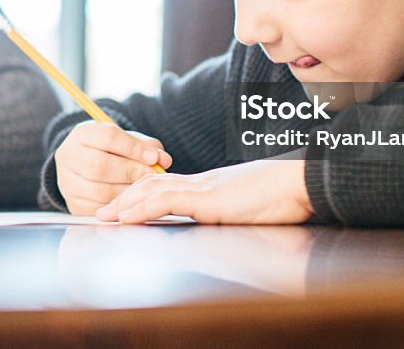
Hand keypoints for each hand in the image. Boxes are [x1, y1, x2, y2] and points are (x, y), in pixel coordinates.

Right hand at [54, 121, 172, 214]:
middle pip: (100, 166)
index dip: (134, 148)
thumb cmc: (111, 151)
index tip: (154, 158)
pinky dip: (118, 207)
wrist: (85, 165)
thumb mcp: (126, 140)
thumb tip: (163, 160)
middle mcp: (68, 156)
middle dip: (131, 172)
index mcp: (82, 134)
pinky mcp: (73, 203)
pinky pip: (98, 209)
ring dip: (127, 192)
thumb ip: (146, 147)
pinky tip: (131, 202)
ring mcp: (67, 182)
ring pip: (99, 190)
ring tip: (144, 190)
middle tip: (151, 176)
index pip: (107, 137)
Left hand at [95, 159, 313, 224]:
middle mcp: (202, 183)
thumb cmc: (285, 196)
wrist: (302, 181)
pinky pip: (167, 202)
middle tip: (101, 213)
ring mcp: (204, 189)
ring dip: (125, 204)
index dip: (142, 195)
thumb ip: (231, 212)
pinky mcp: (209, 199)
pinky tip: (126, 218)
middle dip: (124, 199)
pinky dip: (142, 209)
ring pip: (152, 191)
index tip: (123, 207)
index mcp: (211, 186)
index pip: (167, 186)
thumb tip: (225, 222)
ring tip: (104, 217)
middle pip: (152, 185)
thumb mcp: (251, 207)